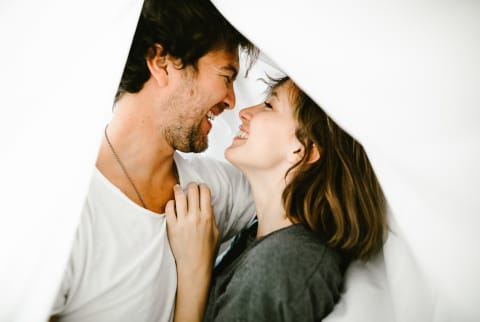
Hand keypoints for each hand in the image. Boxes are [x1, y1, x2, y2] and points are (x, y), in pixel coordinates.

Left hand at [166, 184, 217, 321]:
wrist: (194, 265)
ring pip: (179, 196)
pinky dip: (170, 203)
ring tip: (178, 189)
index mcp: (208, 217)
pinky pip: (169, 208)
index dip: (202, 186)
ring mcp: (183, 222)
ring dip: (178, 190)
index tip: (200, 187)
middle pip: (192, 190)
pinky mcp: (172, 227)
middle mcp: (195, 217)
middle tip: (189, 187)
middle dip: (191, 185)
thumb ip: (212, 216)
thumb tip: (209, 203)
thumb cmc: (206, 250)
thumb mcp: (215, 232)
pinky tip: (172, 204)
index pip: (205, 192)